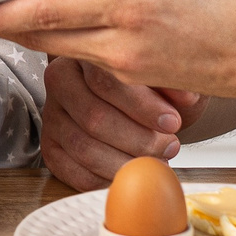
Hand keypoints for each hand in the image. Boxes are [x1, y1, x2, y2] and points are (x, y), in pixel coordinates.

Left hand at [0, 0, 235, 102]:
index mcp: (129, 2)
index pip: (43, 10)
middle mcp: (123, 43)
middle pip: (42, 37)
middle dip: (2, 24)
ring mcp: (131, 69)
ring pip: (64, 49)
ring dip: (36, 31)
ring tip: (12, 6)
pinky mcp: (142, 81)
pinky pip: (93, 59)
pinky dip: (72, 39)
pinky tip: (68, 19)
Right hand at [38, 58, 204, 190]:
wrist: (141, 107)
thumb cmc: (154, 89)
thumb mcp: (168, 77)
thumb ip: (173, 82)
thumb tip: (185, 96)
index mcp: (84, 55)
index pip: (106, 81)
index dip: (142, 107)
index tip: (172, 122)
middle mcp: (61, 82)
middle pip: (94, 117)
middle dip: (139, 139)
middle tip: (169, 146)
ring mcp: (52, 117)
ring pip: (85, 148)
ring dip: (126, 162)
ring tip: (156, 160)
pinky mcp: (51, 148)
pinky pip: (76, 173)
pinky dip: (108, 179)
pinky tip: (133, 173)